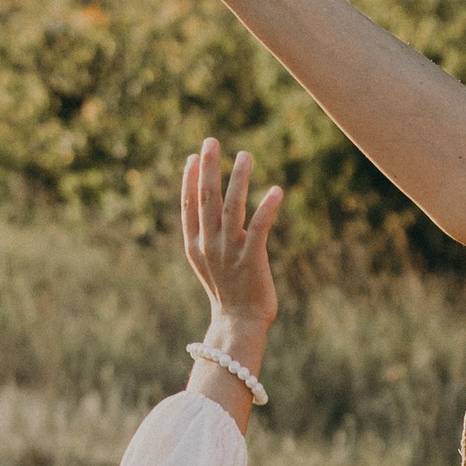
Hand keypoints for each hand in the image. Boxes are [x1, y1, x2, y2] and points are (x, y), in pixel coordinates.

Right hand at [181, 137, 282, 351]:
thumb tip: (213, 210)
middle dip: (208, 168)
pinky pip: (259, 227)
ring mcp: (229, 252)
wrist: (238, 324)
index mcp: (196, 246)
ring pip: (232, 206)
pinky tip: (276, 189)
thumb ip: (208, 237)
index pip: (189, 206)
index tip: (192, 157)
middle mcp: (209, 245)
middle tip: (211, 141)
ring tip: (244, 155)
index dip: (189, 180)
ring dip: (238, 178)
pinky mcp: (252, 259)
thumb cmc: (228, 292)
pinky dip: (267, 207)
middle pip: (207, 199)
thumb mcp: (209, 262)